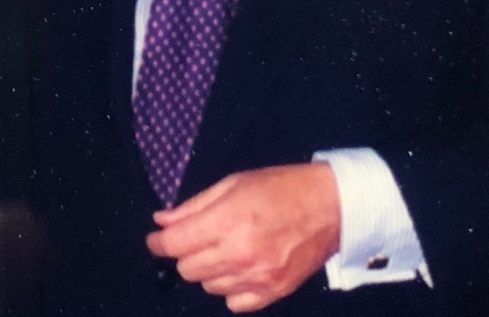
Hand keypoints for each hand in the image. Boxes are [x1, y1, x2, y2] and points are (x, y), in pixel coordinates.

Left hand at [145, 162, 341, 311]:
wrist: (331, 207)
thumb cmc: (280, 188)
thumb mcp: (232, 184)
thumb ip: (194, 206)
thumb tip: (161, 221)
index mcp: (227, 222)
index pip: (174, 244)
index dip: (158, 242)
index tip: (156, 239)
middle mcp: (239, 254)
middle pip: (187, 269)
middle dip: (184, 254)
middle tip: (197, 239)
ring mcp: (258, 277)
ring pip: (208, 286)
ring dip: (209, 270)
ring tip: (225, 250)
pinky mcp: (274, 292)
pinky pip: (234, 303)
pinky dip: (231, 288)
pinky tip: (240, 270)